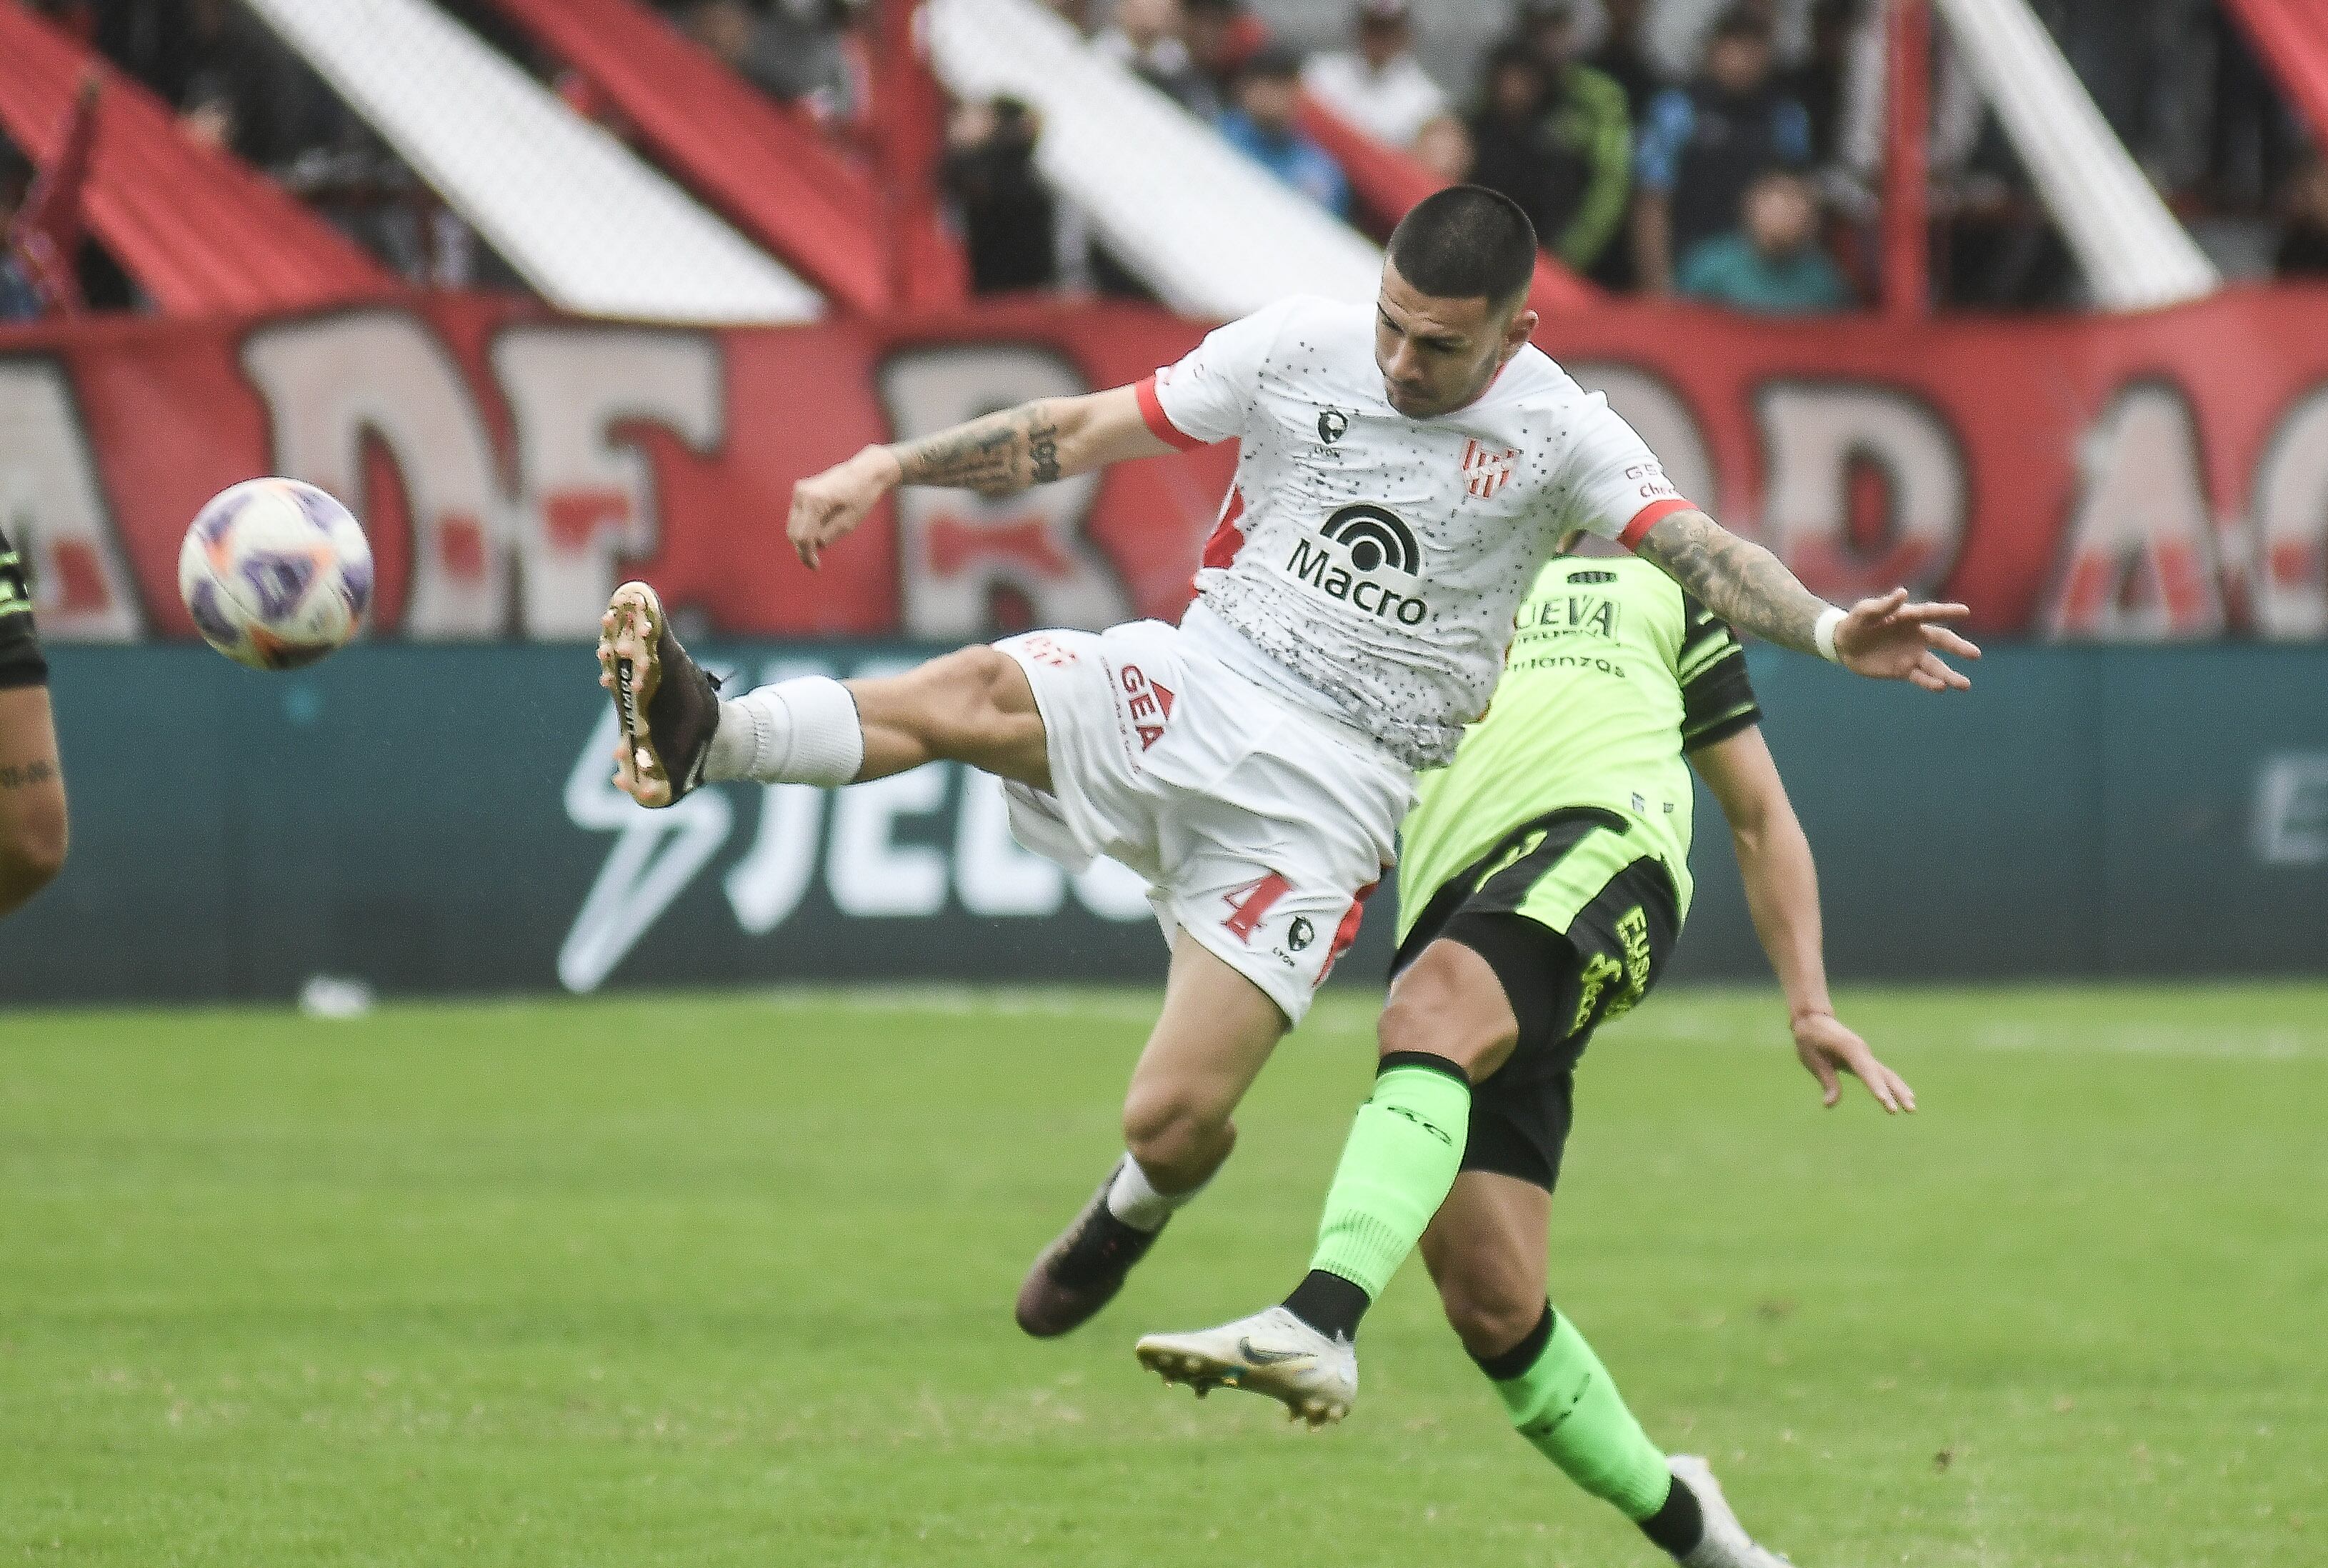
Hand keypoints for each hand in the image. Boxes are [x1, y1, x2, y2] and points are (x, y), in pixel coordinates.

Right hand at [787, 446, 898, 569]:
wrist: (864, 471)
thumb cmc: (861, 496)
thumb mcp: (848, 523)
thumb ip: (828, 536)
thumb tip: (814, 545)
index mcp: (814, 501)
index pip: (802, 537)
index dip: (807, 555)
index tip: (816, 567)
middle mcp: (802, 494)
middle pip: (794, 532)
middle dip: (804, 548)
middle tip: (815, 562)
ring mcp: (799, 490)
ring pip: (794, 525)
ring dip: (804, 537)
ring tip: (822, 543)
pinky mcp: (801, 490)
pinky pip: (798, 516)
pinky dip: (806, 526)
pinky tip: (820, 529)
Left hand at [1791, 1010, 1914, 1112]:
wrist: (1813, 1018)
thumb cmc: (1810, 1038)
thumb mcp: (1812, 1060)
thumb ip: (1826, 1081)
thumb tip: (1829, 1105)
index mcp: (1849, 1048)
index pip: (1865, 1070)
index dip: (1875, 1086)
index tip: (1883, 1100)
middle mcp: (1862, 1051)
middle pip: (1883, 1074)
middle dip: (1897, 1092)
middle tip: (1909, 1110)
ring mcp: (1865, 1054)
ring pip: (1887, 1074)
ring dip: (1900, 1090)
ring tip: (1912, 1108)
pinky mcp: (1865, 1058)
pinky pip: (1883, 1073)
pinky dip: (1894, 1084)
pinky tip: (1905, 1095)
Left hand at [1834, 588, 1980, 690]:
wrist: (1843, 646)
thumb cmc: (1856, 623)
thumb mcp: (1864, 612)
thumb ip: (1883, 605)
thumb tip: (1903, 592)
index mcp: (1909, 617)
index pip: (1931, 612)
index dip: (1947, 611)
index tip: (1965, 612)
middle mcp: (1917, 635)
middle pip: (1942, 641)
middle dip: (1958, 647)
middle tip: (1975, 654)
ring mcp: (1913, 654)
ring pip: (1936, 665)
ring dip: (1949, 675)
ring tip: (1964, 685)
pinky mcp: (1904, 671)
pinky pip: (1921, 678)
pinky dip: (1931, 684)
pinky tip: (1941, 688)